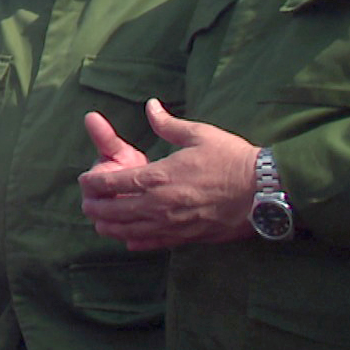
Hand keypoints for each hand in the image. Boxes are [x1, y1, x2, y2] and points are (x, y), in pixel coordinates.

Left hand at [78, 99, 259, 250]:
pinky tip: (127, 241)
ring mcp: (173, 225)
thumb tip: (150, 105)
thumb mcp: (198, 134)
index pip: (112, 184)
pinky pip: (153, 244)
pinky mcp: (187, 238)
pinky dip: (135, 243)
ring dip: (108, 228)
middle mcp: (160, 205)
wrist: (265, 191)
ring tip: (98, 223)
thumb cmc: (232, 158)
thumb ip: (168, 124)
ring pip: (128, 232)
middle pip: (113, 212)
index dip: (92, 182)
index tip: (84, 179)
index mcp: (158, 178)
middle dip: (94, 207)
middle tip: (86, 203)